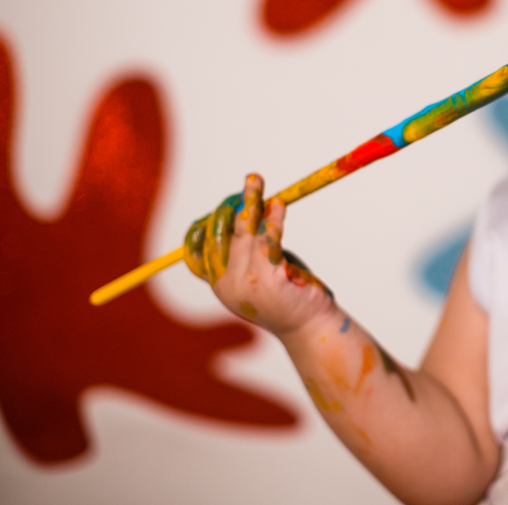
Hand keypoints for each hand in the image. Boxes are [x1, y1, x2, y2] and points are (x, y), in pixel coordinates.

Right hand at [184, 174, 336, 337]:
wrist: (310, 326)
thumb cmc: (286, 294)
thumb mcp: (257, 273)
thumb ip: (245, 249)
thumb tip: (243, 208)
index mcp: (219, 285)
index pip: (197, 251)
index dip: (206, 224)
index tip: (220, 206)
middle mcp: (226, 285)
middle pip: (221, 234)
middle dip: (232, 205)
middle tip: (251, 181)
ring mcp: (247, 282)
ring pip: (244, 231)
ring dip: (252, 202)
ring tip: (257, 181)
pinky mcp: (270, 277)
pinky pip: (269, 239)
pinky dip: (274, 218)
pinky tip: (279, 205)